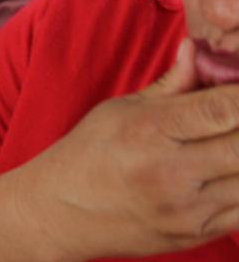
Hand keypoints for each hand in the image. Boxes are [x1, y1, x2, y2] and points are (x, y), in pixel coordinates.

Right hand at [23, 39, 238, 258]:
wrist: (62, 212)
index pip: (220, 110)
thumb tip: (198, 49)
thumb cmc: (90, 153)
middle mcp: (171, 172)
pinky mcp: (198, 233)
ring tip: (230, 140)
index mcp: (149, 131)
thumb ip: (171, 83)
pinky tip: (231, 169)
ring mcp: (188, 209)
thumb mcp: (121, 109)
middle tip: (237, 117)